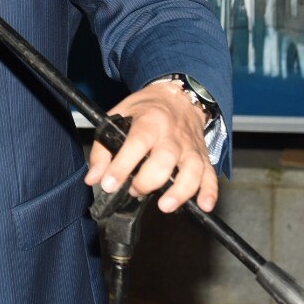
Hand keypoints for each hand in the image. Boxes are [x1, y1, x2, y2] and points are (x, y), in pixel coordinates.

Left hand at [84, 79, 218, 213]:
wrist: (179, 97)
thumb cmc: (147, 109)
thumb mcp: (118, 116)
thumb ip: (103, 148)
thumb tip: (94, 178)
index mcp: (149, 121)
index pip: (136, 144)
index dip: (122, 166)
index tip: (109, 184)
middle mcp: (172, 135)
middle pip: (164, 159)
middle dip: (148, 181)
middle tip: (135, 191)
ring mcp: (190, 147)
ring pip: (191, 170)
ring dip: (180, 191)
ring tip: (164, 205)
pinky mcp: (202, 156)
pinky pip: (210, 175)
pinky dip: (209, 191)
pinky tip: (203, 205)